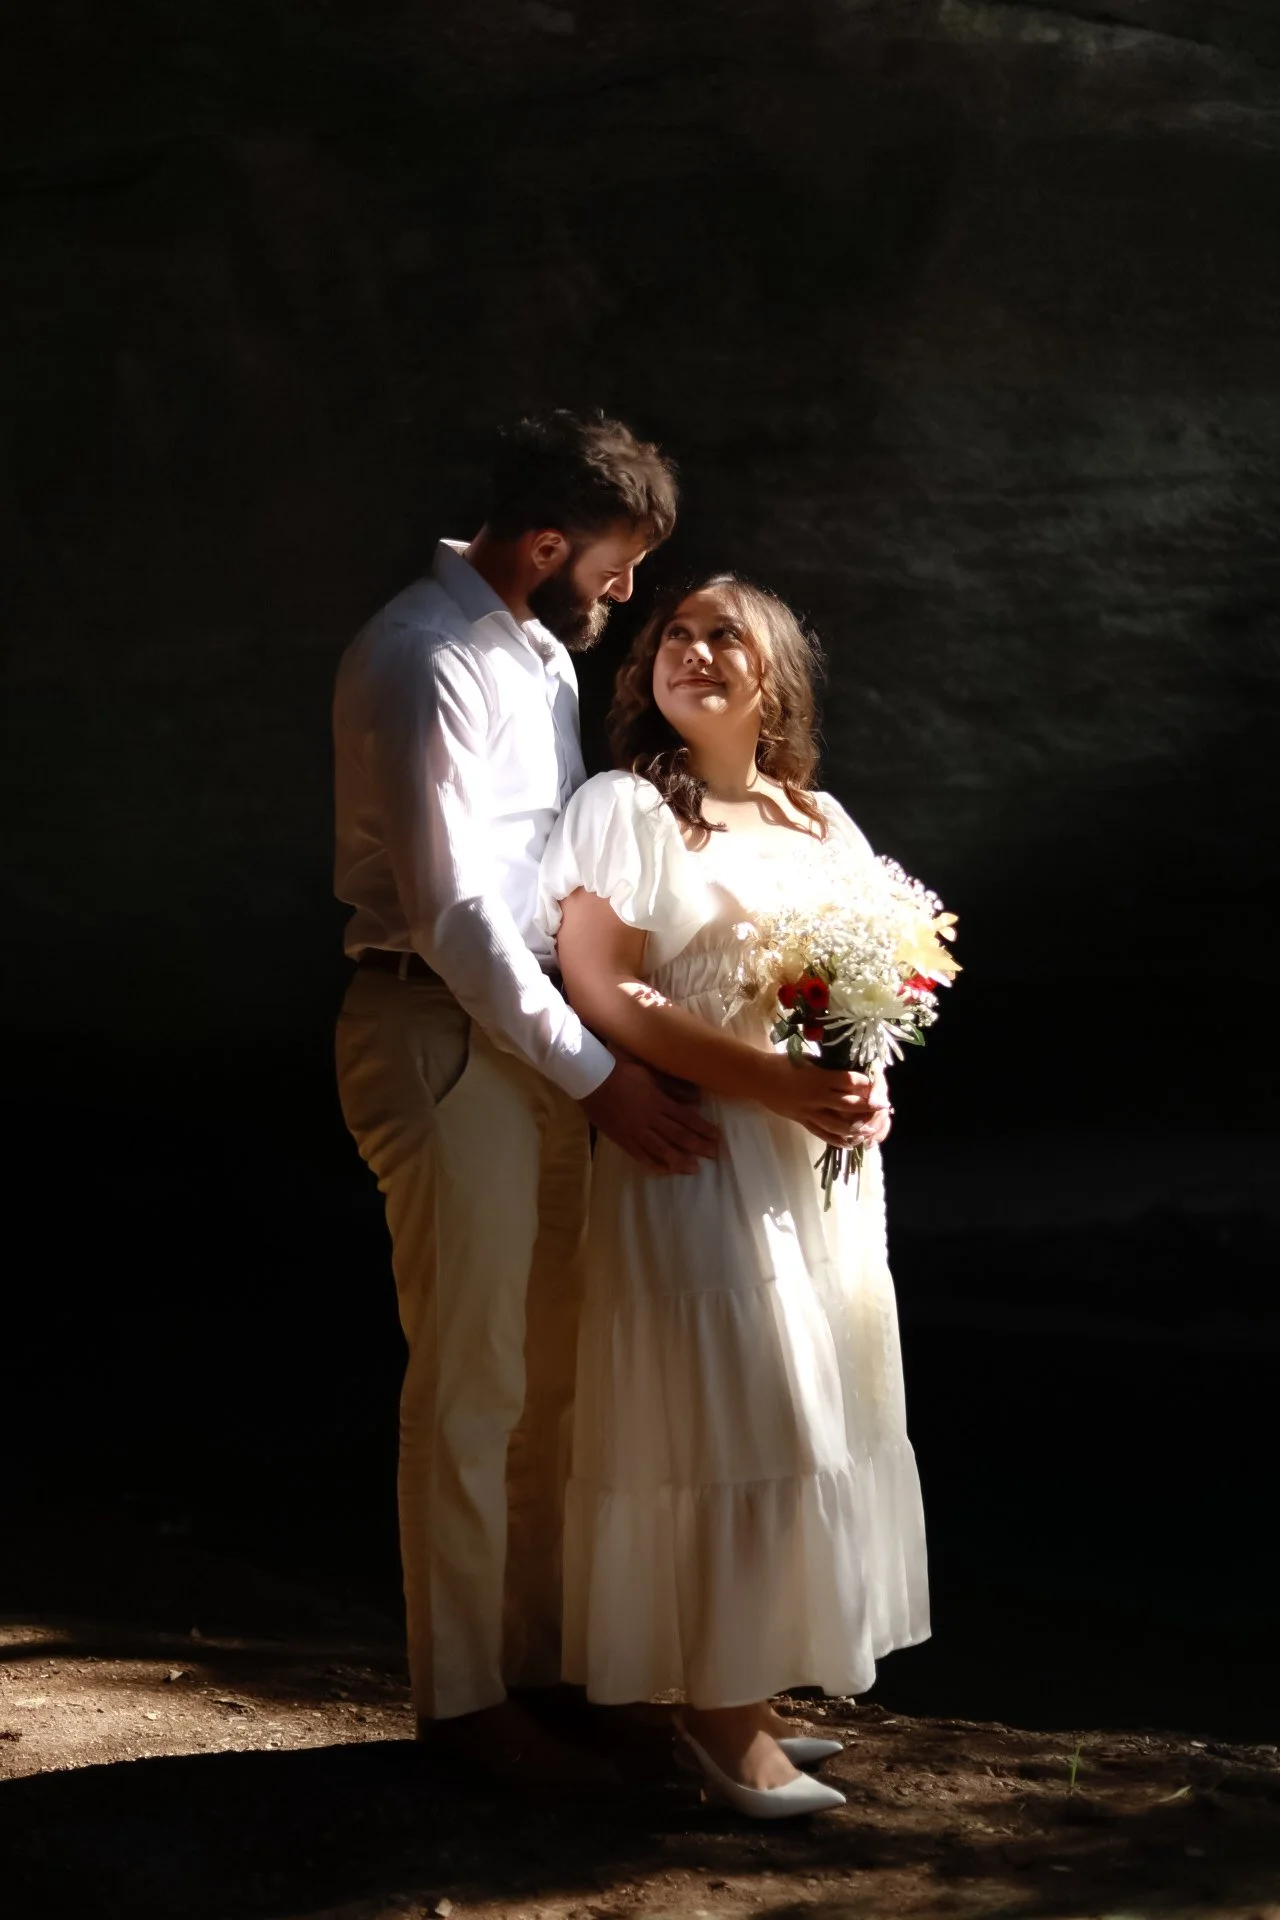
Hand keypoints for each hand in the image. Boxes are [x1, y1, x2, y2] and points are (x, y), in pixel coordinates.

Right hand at [581, 1056, 719, 1173]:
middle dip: (698, 1146)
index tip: (716, 1137)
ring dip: (679, 1160)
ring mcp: (635, 1130)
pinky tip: (665, 1170)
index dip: (703, 1128)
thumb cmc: (623, 1072)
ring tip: (693, 1168)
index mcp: (659, 1101)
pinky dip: (653, 1164)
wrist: (592, 1079)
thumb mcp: (652, 1073)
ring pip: (661, 1149)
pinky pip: (639, 1155)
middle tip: (712, 1155)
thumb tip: (696, 1099)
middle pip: (678, 1135)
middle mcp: (650, 1118)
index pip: (687, 1118)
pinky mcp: (622, 1138)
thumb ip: (673, 1087)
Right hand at [759, 1056, 891, 1150]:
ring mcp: (809, 1112)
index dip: (866, 1084)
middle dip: (868, 1107)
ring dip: (857, 1128)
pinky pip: (823, 1134)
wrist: (758, 1078)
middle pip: (849, 1105)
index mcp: (818, 1077)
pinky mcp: (803, 1121)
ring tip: (870, 1128)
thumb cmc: (783, 1063)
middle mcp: (816, 1097)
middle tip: (883, 1106)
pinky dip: (839, 1140)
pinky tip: (851, 1142)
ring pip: (838, 1125)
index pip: (849, 1082)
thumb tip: (852, 1071)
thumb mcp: (808, 1059)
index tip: (877, 1083)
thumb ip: (829, 1068)